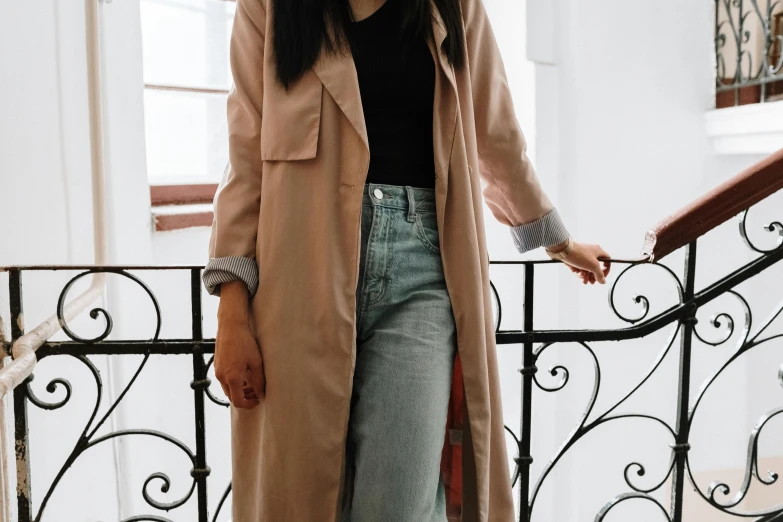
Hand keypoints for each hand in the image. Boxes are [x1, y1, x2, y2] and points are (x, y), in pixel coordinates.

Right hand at [214, 281, 264, 407]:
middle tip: (257, 391)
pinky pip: (224, 380)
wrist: (231, 325)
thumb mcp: (256, 362)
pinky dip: (233, 382)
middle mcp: (221, 377)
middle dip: (244, 397)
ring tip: (251, 382)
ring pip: (227, 389)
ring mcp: (217, 371)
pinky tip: (243, 373)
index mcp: (232, 378)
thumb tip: (261, 395)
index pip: (238, 401)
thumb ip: (259, 381)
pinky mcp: (216, 365)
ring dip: (239, 390)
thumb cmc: (245, 342)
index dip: (249, 404)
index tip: (258, 399)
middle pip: (232, 397)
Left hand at [550, 240, 610, 284]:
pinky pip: (578, 268)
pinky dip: (579, 273)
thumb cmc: (579, 254)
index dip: (606, 269)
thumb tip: (603, 281)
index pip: (607, 260)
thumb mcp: (593, 266)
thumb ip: (599, 275)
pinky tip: (579, 275)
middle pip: (596, 267)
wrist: (562, 250)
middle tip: (592, 282)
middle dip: (594, 275)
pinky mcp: (573, 260)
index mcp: (598, 251)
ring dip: (587, 276)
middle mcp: (590, 253)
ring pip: (587, 269)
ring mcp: (581, 257)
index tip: (603, 276)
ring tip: (585, 281)